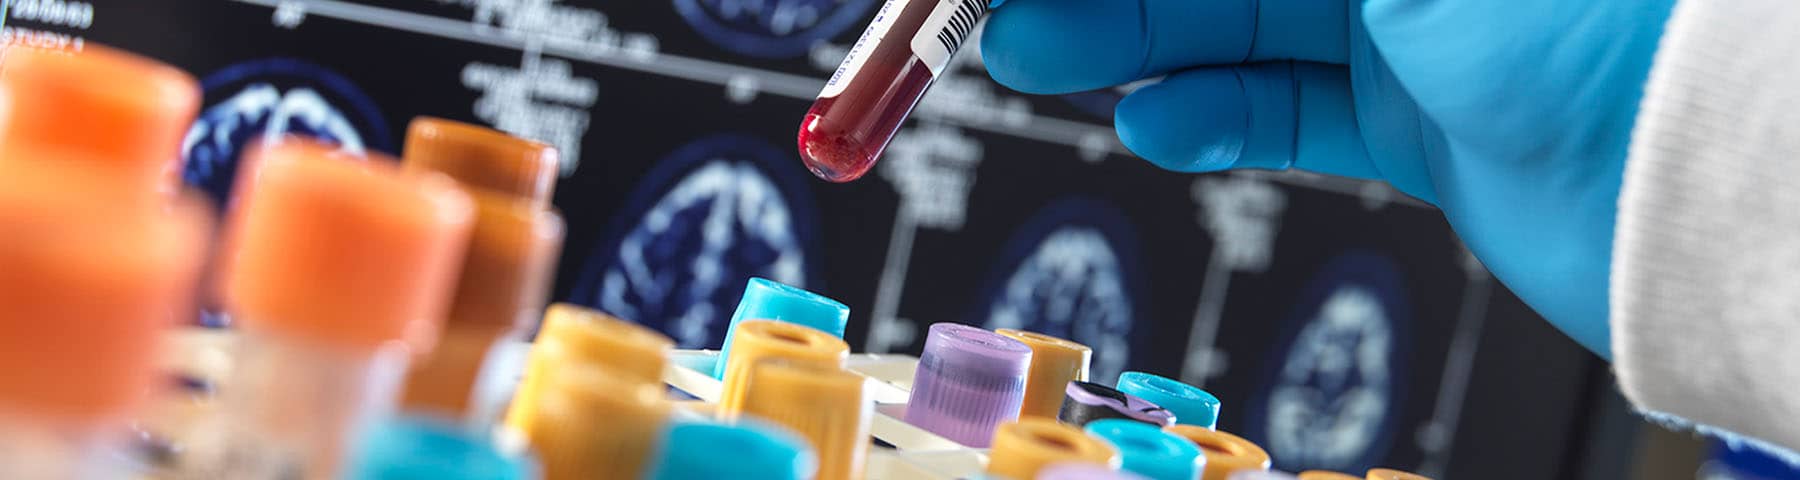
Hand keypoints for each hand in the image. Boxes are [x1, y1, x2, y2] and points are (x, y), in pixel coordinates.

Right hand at [981, 0, 1677, 357]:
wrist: (1687, 179)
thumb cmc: (1587, 18)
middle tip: (1006, 7)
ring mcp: (1414, 26)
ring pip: (1238, 25)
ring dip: (1132, 44)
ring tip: (1039, 58)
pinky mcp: (1416, 118)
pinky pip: (1287, 108)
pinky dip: (1213, 117)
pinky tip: (1153, 122)